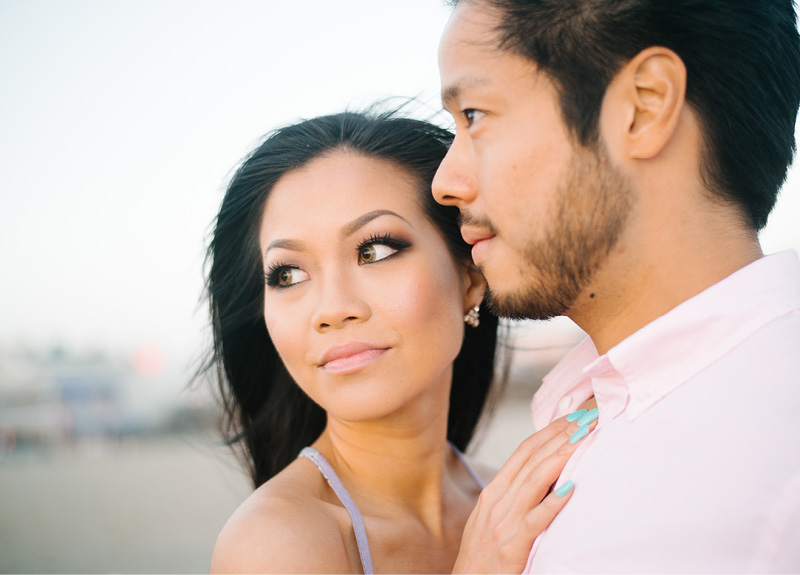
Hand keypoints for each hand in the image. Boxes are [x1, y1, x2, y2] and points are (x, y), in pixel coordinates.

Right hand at [452, 408, 597, 573]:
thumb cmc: (483, 557)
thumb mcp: (493, 519)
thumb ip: (514, 498)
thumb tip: (545, 477)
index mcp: (494, 492)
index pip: (524, 451)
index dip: (549, 431)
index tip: (573, 416)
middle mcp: (498, 502)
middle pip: (532, 459)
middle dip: (561, 435)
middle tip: (588, 417)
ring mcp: (503, 523)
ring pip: (534, 481)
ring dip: (561, 457)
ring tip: (583, 439)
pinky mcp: (511, 547)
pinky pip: (534, 521)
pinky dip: (552, 504)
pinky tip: (570, 490)